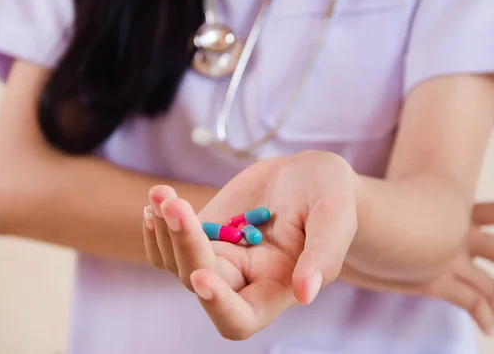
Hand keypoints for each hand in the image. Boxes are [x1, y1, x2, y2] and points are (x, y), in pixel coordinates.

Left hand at [142, 151, 357, 339]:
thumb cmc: (331, 195)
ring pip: (176, 261)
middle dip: (184, 244)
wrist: (308, 176)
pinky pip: (169, 244)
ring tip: (161, 194)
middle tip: (174, 204)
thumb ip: (324, 254)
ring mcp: (220, 255)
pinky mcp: (205, 233)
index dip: (219, 305)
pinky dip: (157, 228)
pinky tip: (156, 202)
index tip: (203, 276)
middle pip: (200, 280)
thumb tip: (306, 294)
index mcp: (278, 286)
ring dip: (164, 230)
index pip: (241, 317)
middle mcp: (244, 279)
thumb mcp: (336, 215)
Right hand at [339, 201, 493, 334]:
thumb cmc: (367, 213)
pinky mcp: (432, 281)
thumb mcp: (398, 204)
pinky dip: (484, 315)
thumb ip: (411, 208)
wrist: (347, 220)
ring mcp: (448, 258)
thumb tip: (408, 210)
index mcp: (455, 213)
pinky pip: (470, 301)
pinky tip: (486, 327)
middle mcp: (458, 235)